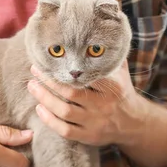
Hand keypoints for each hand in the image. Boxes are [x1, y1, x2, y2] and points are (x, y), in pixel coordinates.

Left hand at [27, 60, 146, 146]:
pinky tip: (39, 108)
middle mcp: (103, 105)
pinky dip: (49, 120)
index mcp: (112, 87)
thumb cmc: (121, 92)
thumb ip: (108, 55)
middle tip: (35, 70)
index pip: (86, 75)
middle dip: (49, 81)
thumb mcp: (120, 72)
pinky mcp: (88, 136)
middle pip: (70, 93)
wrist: (134, 123)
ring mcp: (95, 123)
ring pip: (64, 111)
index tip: (51, 58)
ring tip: (32, 86)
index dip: (65, 67)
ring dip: (44, 98)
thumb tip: (96, 29)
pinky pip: (64, 130)